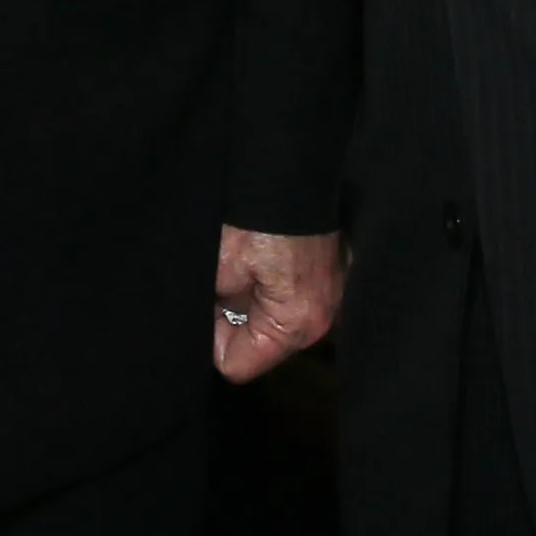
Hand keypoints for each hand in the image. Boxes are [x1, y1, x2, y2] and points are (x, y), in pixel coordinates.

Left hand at [211, 227, 341, 382]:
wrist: (293, 171)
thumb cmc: (259, 215)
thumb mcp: (220, 267)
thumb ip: (211, 309)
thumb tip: (203, 324)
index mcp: (296, 326)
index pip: (235, 364)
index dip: (212, 335)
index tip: (212, 300)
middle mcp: (322, 321)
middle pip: (258, 346)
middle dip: (234, 318)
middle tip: (228, 278)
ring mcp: (331, 300)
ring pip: (271, 321)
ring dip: (252, 300)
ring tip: (248, 263)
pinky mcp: (332, 279)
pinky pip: (289, 299)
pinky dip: (271, 284)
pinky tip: (265, 258)